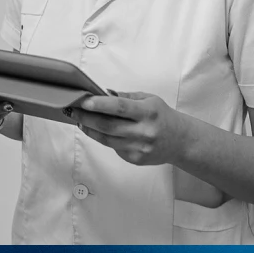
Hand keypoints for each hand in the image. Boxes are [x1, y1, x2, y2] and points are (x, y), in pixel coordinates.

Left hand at [66, 91, 189, 165]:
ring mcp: (139, 147)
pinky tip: (95, 130)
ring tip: (79, 120)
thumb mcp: (148, 99)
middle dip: (87, 117)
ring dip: (89, 129)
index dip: (100, 104)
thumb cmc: (162, 116)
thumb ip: (125, 96)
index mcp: (148, 112)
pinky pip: (114, 148)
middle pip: (109, 126)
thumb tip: (101, 93)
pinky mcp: (135, 159)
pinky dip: (102, 138)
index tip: (84, 101)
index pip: (120, 107)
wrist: (180, 141)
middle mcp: (144, 131)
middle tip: (72, 110)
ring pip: (107, 139)